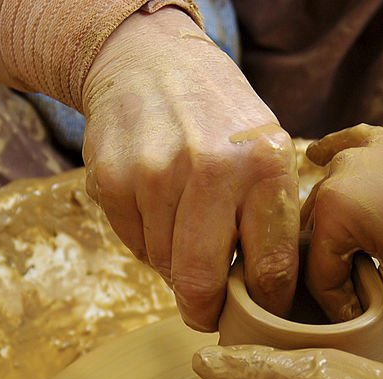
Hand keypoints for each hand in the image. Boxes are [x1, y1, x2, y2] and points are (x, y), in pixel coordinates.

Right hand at [82, 9, 299, 331]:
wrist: (150, 60)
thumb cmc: (219, 117)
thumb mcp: (265, 149)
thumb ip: (269, 216)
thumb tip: (266, 298)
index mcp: (263, 165)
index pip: (269, 268)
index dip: (264, 305)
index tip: (259, 314)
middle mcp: (210, 168)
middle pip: (202, 282)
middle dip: (205, 310)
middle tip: (208, 313)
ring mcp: (156, 174)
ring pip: (164, 266)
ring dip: (174, 266)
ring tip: (183, 230)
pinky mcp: (113, 180)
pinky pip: (134, 245)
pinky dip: (146, 242)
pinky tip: (156, 208)